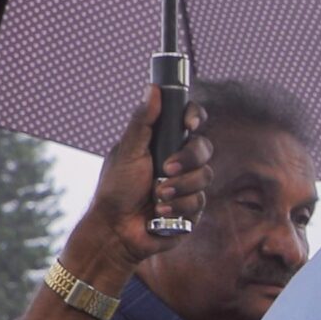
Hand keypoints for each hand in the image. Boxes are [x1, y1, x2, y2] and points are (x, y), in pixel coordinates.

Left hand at [57, 85, 216, 293]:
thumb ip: (142, 122)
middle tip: (166, 169)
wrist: (116, 230)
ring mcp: (187, 185)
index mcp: (164, 143)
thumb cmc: (115, 190)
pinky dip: (178, 207)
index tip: (189, 124)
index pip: (189, 121)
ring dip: (179, 188)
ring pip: (205, 177)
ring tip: (156, 197)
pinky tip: (160, 213)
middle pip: (204, 148)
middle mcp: (179, 162)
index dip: (195, 117)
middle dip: (188, 158)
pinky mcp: (192, 209)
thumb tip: (152, 89)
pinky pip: (199, 202)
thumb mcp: (126, 151)